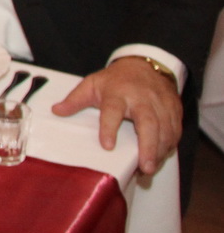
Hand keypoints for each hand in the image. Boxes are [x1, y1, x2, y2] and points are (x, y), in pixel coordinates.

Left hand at [50, 56, 181, 174]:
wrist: (145, 64)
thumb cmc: (116, 79)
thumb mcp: (92, 84)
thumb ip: (75, 99)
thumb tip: (56, 111)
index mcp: (118, 92)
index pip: (113, 110)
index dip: (109, 128)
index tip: (107, 146)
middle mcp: (142, 98)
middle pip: (149, 123)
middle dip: (148, 146)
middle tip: (145, 167)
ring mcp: (160, 103)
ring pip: (166, 129)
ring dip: (160, 150)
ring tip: (150, 168)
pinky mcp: (174, 109)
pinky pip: (175, 130)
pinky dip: (170, 145)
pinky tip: (161, 157)